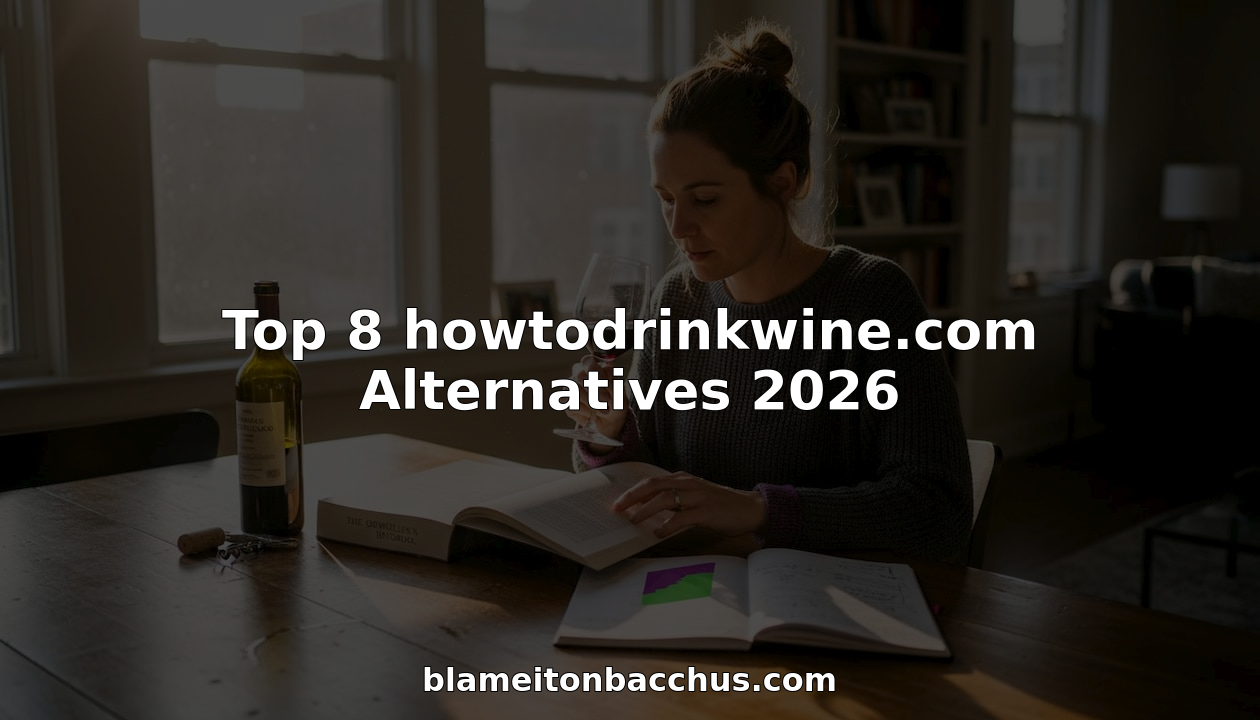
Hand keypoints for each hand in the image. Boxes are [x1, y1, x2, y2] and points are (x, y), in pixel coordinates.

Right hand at [563, 355, 628, 451]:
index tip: (608, 385)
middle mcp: (580, 374)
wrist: (610, 421)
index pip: (588, 362)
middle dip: (594, 389)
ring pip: (574, 389)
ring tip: (604, 410)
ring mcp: (571, 387)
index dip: (597, 373)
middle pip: (579, 374)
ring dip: (591, 401)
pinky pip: (569, 403)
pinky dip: (583, 410)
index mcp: (593, 366)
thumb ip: (614, 380)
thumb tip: (608, 368)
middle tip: (606, 399)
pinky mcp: (566, 401)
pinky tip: (592, 414)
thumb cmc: (615, 402)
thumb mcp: (620, 392)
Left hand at [612, 472, 766, 538]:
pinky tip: (659, 533)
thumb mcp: (695, 497)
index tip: (618, 501)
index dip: (633, 491)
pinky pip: (682, 517)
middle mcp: (688, 484)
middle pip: (653, 486)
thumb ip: (675, 500)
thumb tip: (649, 510)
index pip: (652, 481)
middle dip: (632, 497)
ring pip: (665, 499)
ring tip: (633, 521)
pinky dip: (668, 525)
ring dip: (645, 510)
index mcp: (683, 479)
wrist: (750, 508)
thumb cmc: (720, 505)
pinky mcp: (706, 512)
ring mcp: (698, 497)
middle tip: (617, 508)